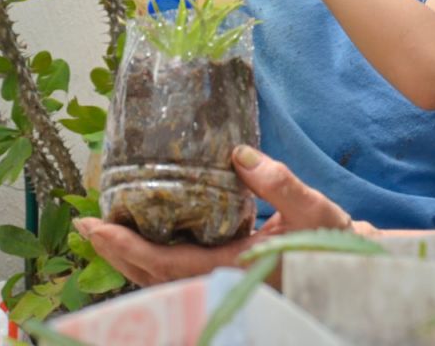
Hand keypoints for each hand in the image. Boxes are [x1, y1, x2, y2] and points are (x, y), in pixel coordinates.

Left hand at [75, 146, 371, 286]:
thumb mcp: (312, 208)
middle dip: (115, 251)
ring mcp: (219, 280)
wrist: (348, 264)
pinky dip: (151, 253)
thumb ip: (277, 183)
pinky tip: (144, 234)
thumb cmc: (331, 241)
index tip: (95, 224)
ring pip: (159, 276)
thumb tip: (238, 153)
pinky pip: (175, 269)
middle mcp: (218, 280)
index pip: (163, 264)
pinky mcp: (224, 272)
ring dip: (128, 254)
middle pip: (150, 276)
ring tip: (105, 228)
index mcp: (232, 269)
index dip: (124, 245)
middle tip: (86, 223)